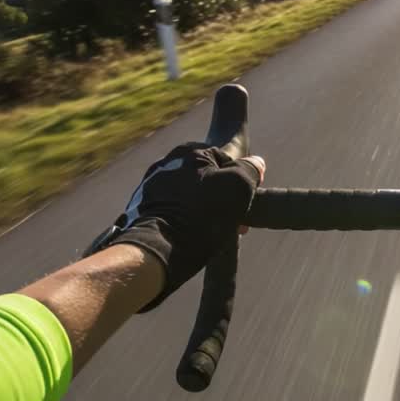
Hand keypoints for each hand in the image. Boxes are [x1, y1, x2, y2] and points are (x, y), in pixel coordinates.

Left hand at [86, 144, 263, 309]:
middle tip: (234, 222)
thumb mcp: (237, 186)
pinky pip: (175, 208)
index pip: (227, 161)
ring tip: (215, 231)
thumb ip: (250, 169)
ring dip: (205, 208)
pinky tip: (195, 234)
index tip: (245, 204)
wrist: (161, 249)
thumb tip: (256, 162)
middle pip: (207, 177)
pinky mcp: (143, 208)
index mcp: (189, 151)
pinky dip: (187, 218)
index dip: (241, 182)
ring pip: (191, 194)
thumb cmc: (203, 215)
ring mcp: (152, 186)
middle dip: (222, 197)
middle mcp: (166, 163)